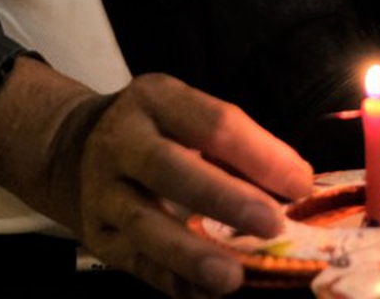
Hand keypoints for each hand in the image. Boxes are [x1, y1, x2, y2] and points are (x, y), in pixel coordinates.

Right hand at [0, 62, 313, 296]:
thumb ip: (241, 147)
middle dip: (224, 199)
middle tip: (272, 224)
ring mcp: (102, 190)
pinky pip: (135, 263)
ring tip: (232, 278)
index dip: (260, 154)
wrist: (79, 147)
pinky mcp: (96, 235)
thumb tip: (298, 187)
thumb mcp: (190, 117)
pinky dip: (173, 280)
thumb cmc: (162, 133)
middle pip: (170, 169)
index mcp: (157, 99)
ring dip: (191, 253)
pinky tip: (206, 293)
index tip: (301, 185)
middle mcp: (122, 140)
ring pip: (145, 224)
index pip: (213, 123)